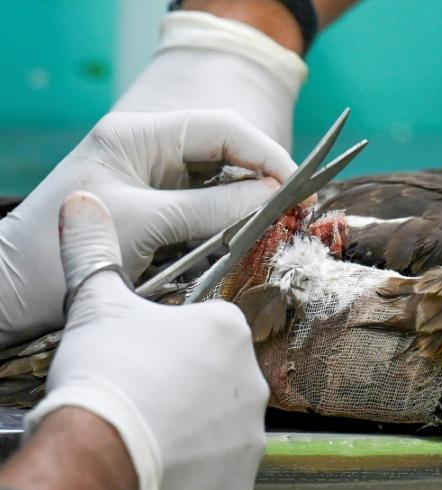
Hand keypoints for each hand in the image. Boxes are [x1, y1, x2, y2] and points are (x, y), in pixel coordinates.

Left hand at [0, 109, 295, 343]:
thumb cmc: (63, 251)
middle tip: (298, 208)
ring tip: (282, 221)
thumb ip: (212, 210)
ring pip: (221, 181)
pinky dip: (232, 219)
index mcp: (139, 135)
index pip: (220, 129)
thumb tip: (274, 197)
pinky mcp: (159, 210)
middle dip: (264, 175)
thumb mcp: (145, 224)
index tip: (297, 183)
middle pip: (225, 151)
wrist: (14, 292)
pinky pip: (208, 207)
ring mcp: (155, 180)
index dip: (264, 152)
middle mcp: (151, 150)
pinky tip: (251, 233)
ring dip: (252, 199)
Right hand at [25, 191, 268, 489]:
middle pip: (222, 375)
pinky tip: (169, 459)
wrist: (98, 451)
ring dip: (198, 424)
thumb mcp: (96, 303)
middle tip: (151, 392)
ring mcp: (250, 430)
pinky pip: (226, 466)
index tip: (152, 356)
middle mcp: (252, 377)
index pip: (212, 328)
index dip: (178, 342)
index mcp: (227, 329)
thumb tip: (82, 205)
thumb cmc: (106, 374)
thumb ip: (94, 251)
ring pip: (225, 421)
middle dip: (192, 383)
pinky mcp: (242, 477)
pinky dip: (203, 465)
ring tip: (156, 427)